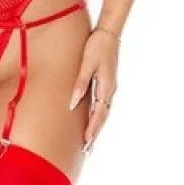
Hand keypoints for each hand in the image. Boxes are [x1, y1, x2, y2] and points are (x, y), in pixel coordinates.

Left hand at [68, 26, 119, 152]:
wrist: (109, 34)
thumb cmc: (96, 47)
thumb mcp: (87, 64)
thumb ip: (81, 83)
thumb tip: (73, 103)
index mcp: (106, 87)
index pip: (99, 113)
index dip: (92, 128)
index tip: (85, 142)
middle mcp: (110, 90)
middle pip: (103, 117)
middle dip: (95, 133)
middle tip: (87, 150)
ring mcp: (109, 88)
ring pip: (103, 113)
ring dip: (97, 127)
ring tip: (89, 142)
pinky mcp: (106, 84)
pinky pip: (102, 105)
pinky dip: (98, 116)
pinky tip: (92, 121)